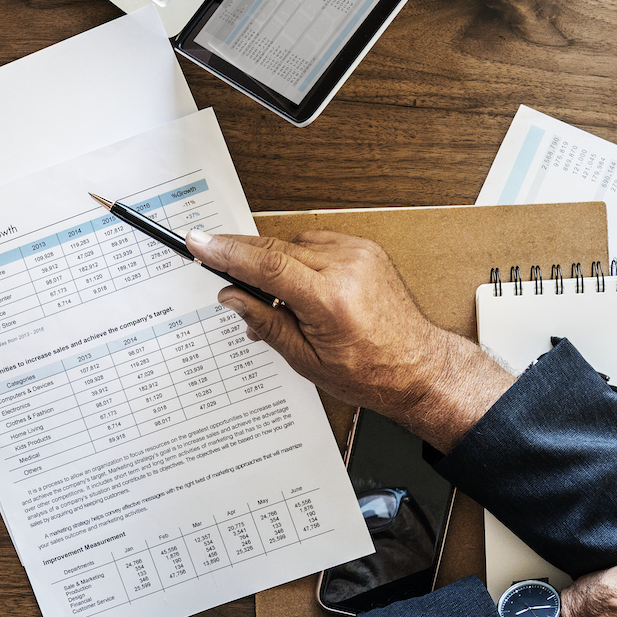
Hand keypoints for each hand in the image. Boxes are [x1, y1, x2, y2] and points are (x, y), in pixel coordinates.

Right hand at [187, 229, 511, 449]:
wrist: (418, 366)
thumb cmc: (371, 372)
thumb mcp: (306, 360)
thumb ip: (265, 322)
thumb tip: (233, 297)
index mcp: (330, 300)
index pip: (266, 265)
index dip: (227, 252)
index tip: (199, 243)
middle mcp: (346, 269)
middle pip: (275, 248)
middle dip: (240, 254)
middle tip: (210, 259)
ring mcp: (358, 255)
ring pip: (293, 244)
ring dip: (273, 263)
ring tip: (274, 300)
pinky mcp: (364, 249)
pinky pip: (316, 244)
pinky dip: (299, 259)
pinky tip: (298, 286)